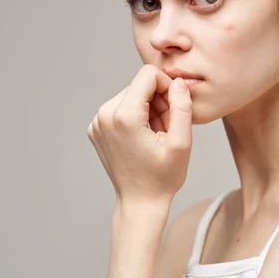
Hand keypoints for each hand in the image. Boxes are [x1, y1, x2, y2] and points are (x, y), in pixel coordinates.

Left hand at [87, 64, 192, 205]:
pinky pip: (120, 107)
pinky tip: (143, 137)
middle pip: (139, 85)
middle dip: (158, 100)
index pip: (148, 75)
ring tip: (155, 134)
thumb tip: (178, 83)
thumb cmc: (163, 177)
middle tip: (166, 128)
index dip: (167, 87)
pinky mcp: (96, 128)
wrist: (140, 202)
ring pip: (131, 95)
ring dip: (148, 108)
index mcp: (124, 116)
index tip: (174, 110)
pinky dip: (135, 116)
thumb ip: (182, 107)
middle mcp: (104, 115)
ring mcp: (97, 122)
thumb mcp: (181, 142)